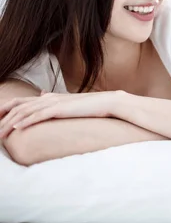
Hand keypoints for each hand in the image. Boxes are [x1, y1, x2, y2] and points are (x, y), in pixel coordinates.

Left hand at [0, 90, 122, 138]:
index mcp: (49, 97)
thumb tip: (43, 94)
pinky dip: (26, 121)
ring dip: (10, 123)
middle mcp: (48, 98)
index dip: (6, 109)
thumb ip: (54, 100)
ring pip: (25, 112)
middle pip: (18, 106)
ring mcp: (54, 102)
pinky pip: (38, 115)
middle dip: (2, 117)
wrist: (108, 102)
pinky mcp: (61, 108)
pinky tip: (17, 128)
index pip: (21, 102)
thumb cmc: (91, 106)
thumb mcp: (69, 103)